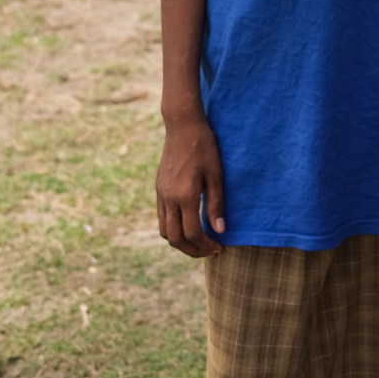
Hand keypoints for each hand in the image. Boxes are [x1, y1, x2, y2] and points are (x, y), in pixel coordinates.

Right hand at [156, 109, 225, 256]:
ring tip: (199, 242)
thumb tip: (219, 231)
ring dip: (180, 241)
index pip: (192, 233)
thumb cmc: (204, 147)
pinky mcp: (158, 188)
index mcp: (184, 195)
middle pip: (174, 238)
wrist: (182, 125)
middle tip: (210, 251)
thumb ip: (216, 204)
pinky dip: (173, 228)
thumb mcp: (216, 174)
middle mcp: (168, 198)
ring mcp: (161, 193)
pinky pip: (162, 217)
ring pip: (164, 230)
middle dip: (192, 250)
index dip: (206, 245)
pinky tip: (188, 224)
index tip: (220, 247)